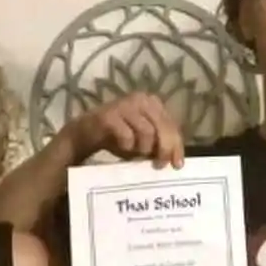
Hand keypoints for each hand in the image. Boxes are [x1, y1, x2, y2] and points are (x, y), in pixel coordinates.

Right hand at [66, 93, 184, 168]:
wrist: (87, 132)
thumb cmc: (118, 137)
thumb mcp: (144, 141)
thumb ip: (159, 145)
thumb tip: (175, 161)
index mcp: (153, 104)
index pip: (172, 125)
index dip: (176, 146)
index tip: (177, 165)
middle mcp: (142, 100)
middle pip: (163, 126)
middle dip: (164, 148)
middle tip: (158, 165)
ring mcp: (125, 105)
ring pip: (147, 132)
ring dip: (143, 148)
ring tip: (135, 154)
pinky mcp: (110, 115)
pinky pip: (127, 135)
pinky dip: (127, 146)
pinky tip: (123, 148)